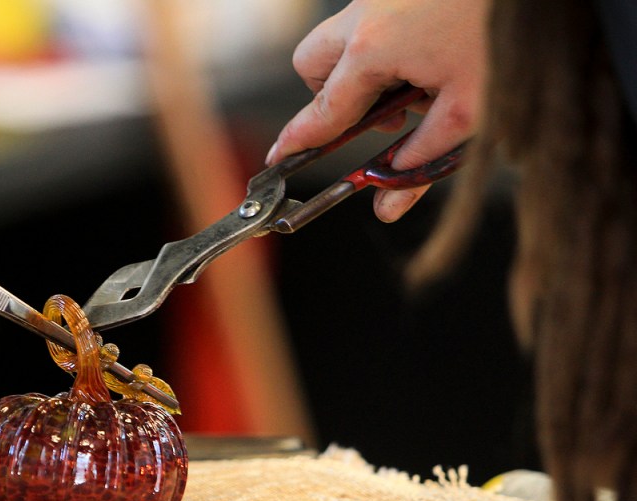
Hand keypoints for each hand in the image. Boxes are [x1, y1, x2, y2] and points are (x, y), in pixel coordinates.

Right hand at [267, 0, 489, 221]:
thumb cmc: (507, 32)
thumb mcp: (469, 112)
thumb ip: (419, 160)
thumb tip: (389, 197)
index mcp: (372, 51)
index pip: (322, 111)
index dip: (298, 141)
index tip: (278, 159)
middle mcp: (365, 16)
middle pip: (314, 65)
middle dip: (329, 96)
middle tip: (374, 117)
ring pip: (342, 39)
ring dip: (363, 69)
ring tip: (419, 82)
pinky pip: (374, 19)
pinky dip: (390, 43)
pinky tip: (436, 50)